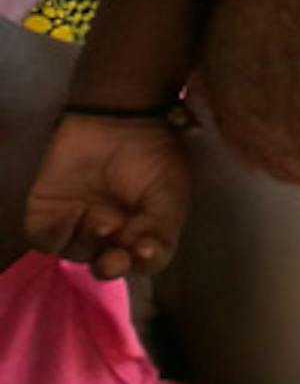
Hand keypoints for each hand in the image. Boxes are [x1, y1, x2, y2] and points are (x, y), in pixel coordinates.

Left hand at [24, 112, 191, 278]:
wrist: (120, 116)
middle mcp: (109, 234)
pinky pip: (45, 239)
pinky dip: (58, 233)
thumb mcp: (170, 191)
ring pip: (77, 253)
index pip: (142, 261)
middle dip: (111, 267)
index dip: (144, 262)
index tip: (147, 249)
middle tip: (116, 259)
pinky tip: (74, 213)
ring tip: (102, 220)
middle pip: (105, 265)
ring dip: (89, 244)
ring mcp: (76, 225)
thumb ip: (163, 228)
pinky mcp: (46, 215)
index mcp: (141, 231)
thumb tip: (148, 258)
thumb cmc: (154, 151)